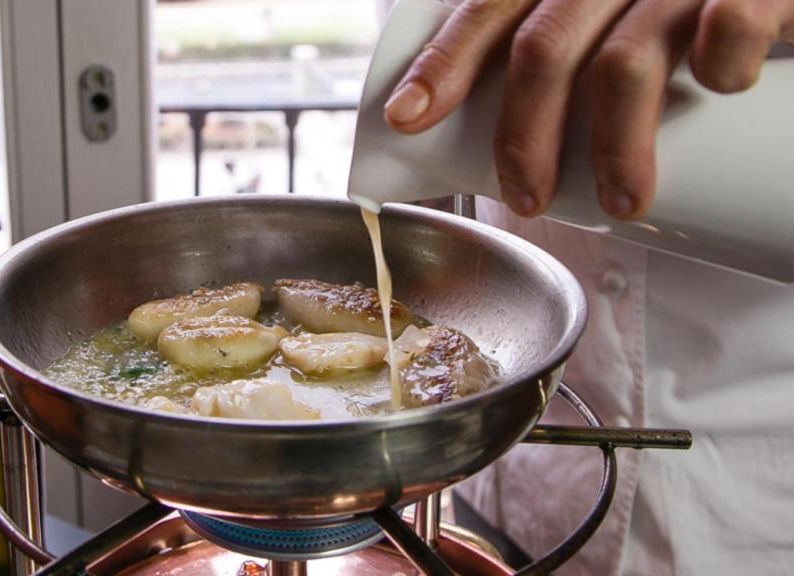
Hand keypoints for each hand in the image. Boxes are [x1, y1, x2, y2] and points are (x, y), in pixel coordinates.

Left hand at [384, 0, 793, 219]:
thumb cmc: (673, 10)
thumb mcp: (600, 20)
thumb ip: (559, 52)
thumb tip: (498, 142)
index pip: (488, 9)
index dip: (443, 64)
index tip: (406, 119)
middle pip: (543, 48)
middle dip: (523, 137)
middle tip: (526, 199)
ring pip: (627, 63)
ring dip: (615, 148)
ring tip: (620, 205)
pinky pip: (729, 23)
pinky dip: (723, 66)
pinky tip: (723, 89)